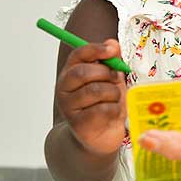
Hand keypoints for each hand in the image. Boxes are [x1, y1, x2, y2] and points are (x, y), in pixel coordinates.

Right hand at [55, 39, 126, 155]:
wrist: (99, 137)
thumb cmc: (105, 104)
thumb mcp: (111, 79)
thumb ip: (111, 61)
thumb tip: (112, 43)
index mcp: (71, 73)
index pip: (79, 54)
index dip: (96, 49)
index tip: (112, 50)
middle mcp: (64, 88)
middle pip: (84, 72)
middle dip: (107, 74)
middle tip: (116, 81)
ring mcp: (69, 107)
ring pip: (96, 91)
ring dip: (113, 94)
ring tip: (114, 100)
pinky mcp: (78, 124)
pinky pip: (102, 109)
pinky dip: (115, 110)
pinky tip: (113, 114)